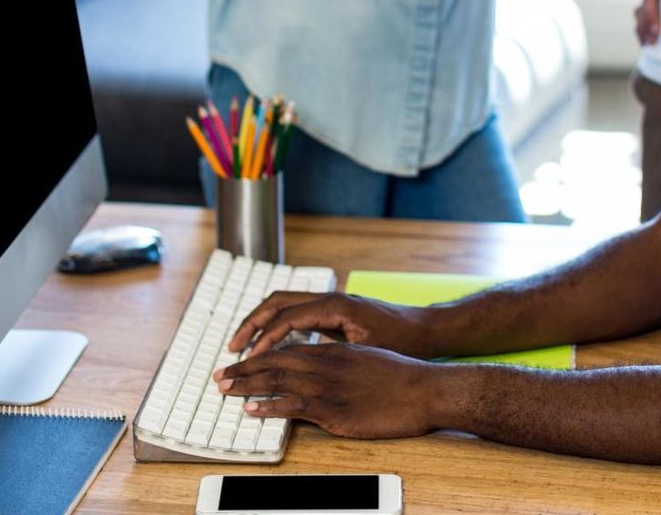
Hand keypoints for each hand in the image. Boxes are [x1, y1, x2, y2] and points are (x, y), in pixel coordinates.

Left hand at [215, 342, 441, 438]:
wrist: (425, 389)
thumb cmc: (402, 377)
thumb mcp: (367, 358)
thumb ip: (341, 362)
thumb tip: (325, 369)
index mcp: (333, 350)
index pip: (287, 347)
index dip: (261, 353)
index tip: (242, 360)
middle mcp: (325, 363)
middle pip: (274, 360)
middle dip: (244, 367)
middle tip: (221, 376)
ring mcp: (327, 386)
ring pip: (277, 379)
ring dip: (247, 384)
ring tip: (225, 389)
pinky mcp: (333, 410)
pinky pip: (292, 406)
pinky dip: (268, 406)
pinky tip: (252, 410)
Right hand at [229, 291, 436, 359]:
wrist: (428, 329)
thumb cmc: (403, 340)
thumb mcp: (367, 350)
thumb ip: (334, 353)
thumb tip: (300, 363)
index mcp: (335, 305)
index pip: (287, 316)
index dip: (265, 338)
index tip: (249, 357)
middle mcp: (330, 299)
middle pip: (278, 302)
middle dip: (252, 323)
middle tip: (233, 347)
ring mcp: (331, 303)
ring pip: (285, 304)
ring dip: (262, 322)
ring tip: (244, 344)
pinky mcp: (334, 311)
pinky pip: (296, 313)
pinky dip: (278, 325)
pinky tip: (271, 344)